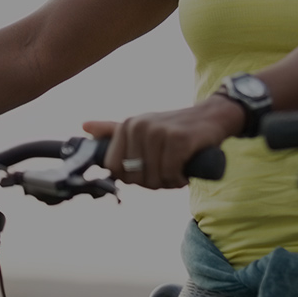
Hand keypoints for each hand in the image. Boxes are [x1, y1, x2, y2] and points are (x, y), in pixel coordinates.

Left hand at [82, 95, 244, 189]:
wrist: (214, 116)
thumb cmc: (176, 127)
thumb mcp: (143, 126)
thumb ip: (113, 130)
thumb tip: (83, 126)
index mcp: (127, 125)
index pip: (115, 169)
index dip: (133, 176)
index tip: (150, 168)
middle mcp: (139, 126)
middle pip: (135, 178)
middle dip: (153, 180)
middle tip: (168, 168)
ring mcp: (159, 132)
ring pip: (154, 178)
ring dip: (170, 181)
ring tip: (179, 167)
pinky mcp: (179, 140)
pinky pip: (171, 174)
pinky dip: (180, 178)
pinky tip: (187, 168)